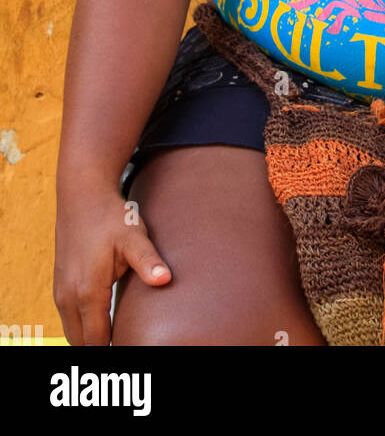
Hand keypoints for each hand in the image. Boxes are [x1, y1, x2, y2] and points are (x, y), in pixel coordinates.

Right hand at [54, 185, 171, 345]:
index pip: (97, 340)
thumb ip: (148, 261)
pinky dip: (81, 327)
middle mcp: (68, 297)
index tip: (132, 347)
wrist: (82, 196)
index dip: (115, 349)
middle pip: (81, 342)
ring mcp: (60, 292)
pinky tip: (100, 322)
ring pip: (72, 332)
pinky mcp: (59, 285)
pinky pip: (68, 319)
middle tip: (127, 343)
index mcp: (87, 292)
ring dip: (89, 338)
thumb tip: (166, 280)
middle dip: (100, 347)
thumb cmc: (110, 216)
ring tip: (115, 338)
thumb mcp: (133, 236)